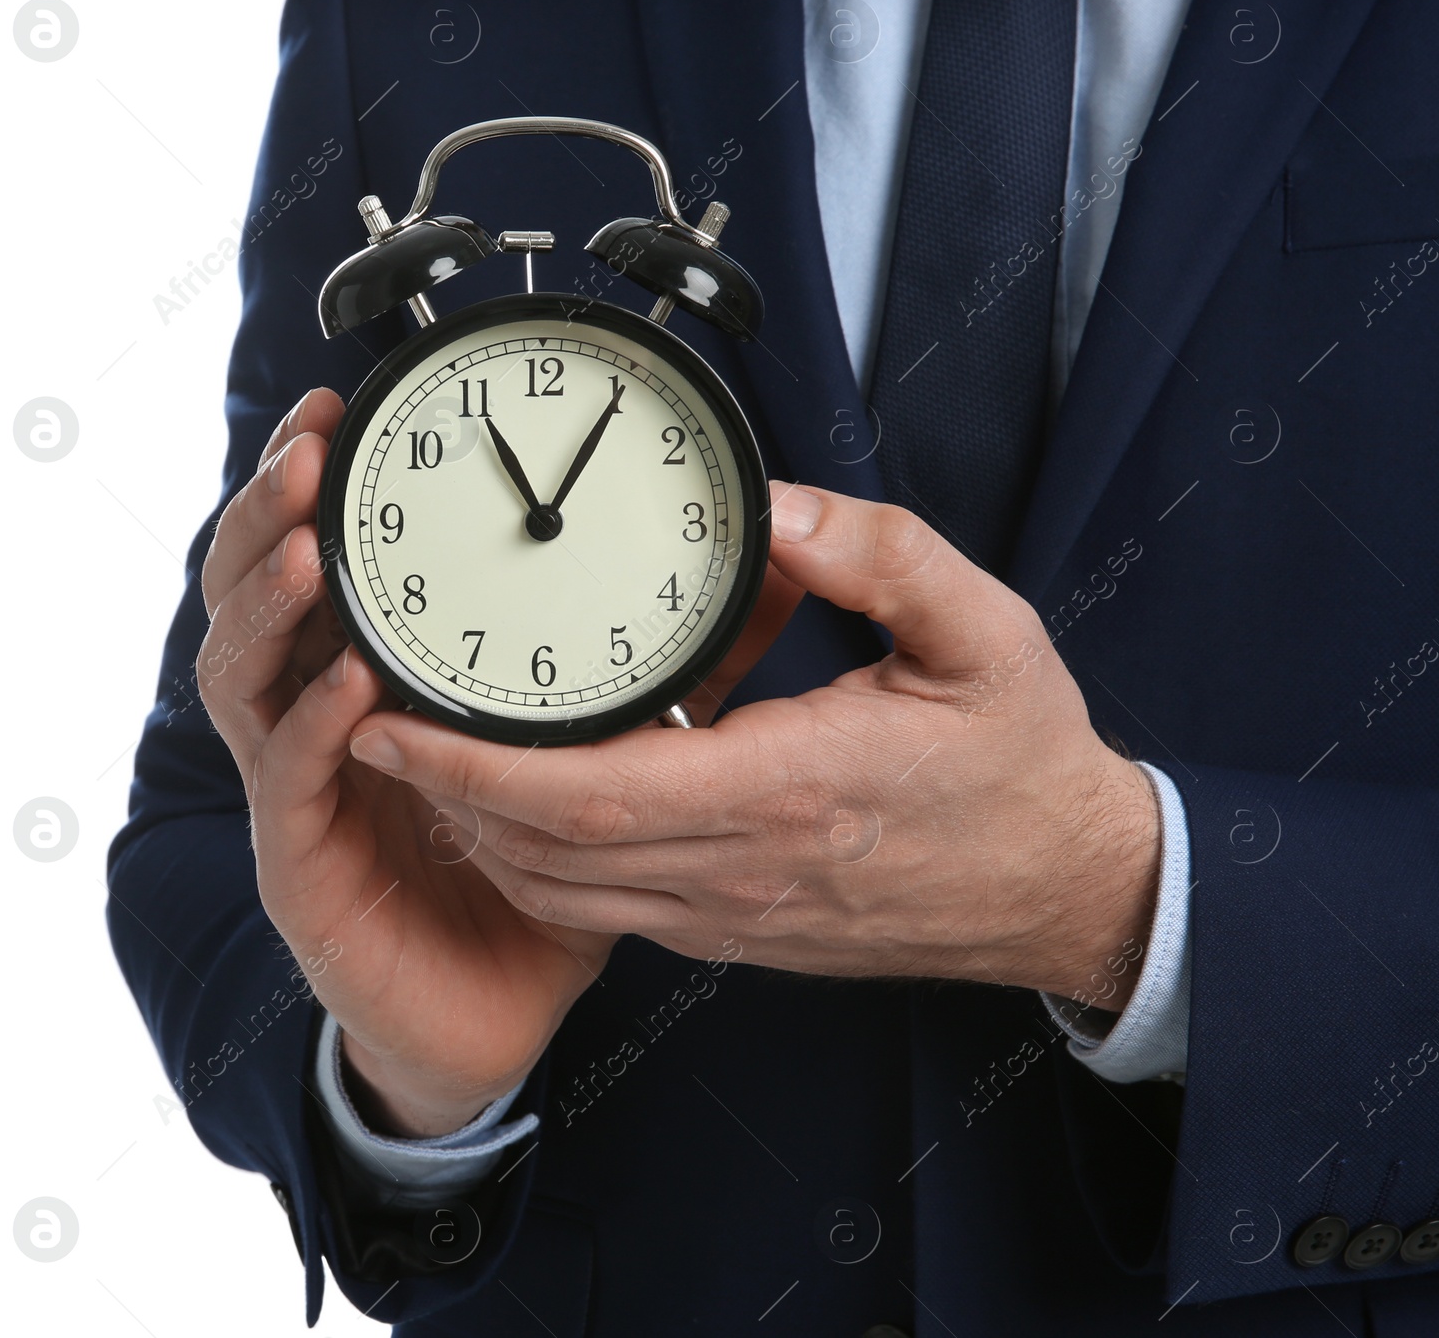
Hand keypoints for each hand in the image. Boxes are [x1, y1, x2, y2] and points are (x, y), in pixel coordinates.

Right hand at [195, 393, 799, 1136]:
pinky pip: (288, 779)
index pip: (338, 568)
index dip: (330, 494)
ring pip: (251, 677)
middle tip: (308, 443)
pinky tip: (347, 677)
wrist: (492, 1009)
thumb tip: (762, 578)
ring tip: (306, 534)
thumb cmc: (540, 884)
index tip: (344, 416)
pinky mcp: (302, 864)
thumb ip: (675, 664)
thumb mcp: (618, 751)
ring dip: (270, 601)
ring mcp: (304, 794)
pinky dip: (310, 722)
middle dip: (271, 516)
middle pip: (266, 601)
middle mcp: (327, 726)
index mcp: (388, 685)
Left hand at [348, 482, 1161, 1006]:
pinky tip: (521, 814)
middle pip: (546, 852)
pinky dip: (542, 864)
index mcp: (786, 788)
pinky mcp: (742, 928)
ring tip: (425, 762)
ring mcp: (735, 911)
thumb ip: (876, 556)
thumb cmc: (1023, 766)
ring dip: (481, 834)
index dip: (472, 766)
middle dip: (442, 795)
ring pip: (566, 893)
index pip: (586, 794)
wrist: (1067, 886)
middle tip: (371, 724)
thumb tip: (778, 510)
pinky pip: (610, 909)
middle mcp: (742, 866)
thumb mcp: (980, 632)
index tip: (391, 717)